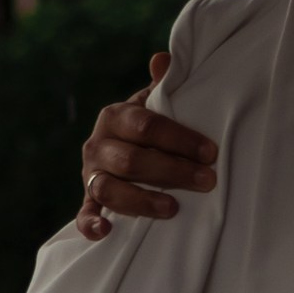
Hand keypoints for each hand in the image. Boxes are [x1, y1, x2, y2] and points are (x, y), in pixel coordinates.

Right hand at [78, 55, 216, 237]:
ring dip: (140, 200)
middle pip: (130, 160)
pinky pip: (83, 214)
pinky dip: (90, 224)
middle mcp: (97, 144)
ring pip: (108, 189)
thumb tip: (162, 60)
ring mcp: (90, 174)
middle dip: (171, 172)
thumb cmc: (148, 128)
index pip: (146, 126)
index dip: (179, 139)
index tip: (210, 152)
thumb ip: (164, 84)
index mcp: (115, 116)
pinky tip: (106, 232)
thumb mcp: (156, 103)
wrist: (121, 148)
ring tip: (172, 208)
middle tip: (207, 181)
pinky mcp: (88, 200)